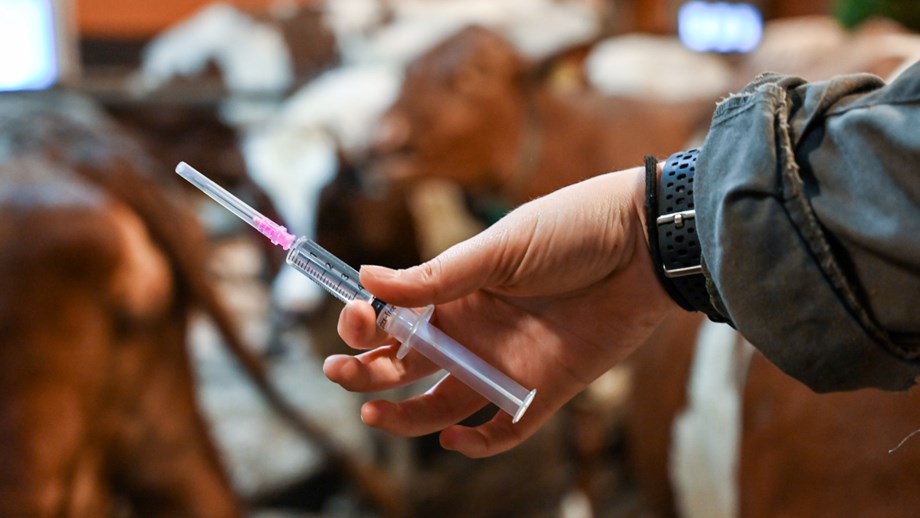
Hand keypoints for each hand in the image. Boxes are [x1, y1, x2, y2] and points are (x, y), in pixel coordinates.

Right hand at [324, 166, 677, 456]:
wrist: (644, 245)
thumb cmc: (570, 231)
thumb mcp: (498, 250)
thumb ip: (435, 275)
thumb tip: (365, 279)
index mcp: (454, 294)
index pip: (394, 321)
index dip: (365, 327)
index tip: (356, 320)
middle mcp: (472, 332)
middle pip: (406, 367)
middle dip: (367, 374)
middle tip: (343, 373)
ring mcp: (505, 363)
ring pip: (441, 404)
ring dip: (404, 416)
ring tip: (374, 414)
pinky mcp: (544, 388)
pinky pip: (504, 429)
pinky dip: (477, 442)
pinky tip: (452, 435)